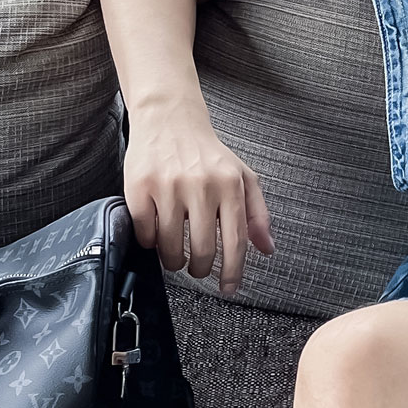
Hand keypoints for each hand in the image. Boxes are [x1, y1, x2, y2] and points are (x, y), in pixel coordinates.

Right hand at [122, 98, 273, 296]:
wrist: (169, 119)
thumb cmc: (208, 154)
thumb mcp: (243, 177)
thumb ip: (257, 214)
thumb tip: (267, 250)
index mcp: (231, 185)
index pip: (235, 241)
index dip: (232, 272)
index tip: (228, 289)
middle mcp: (201, 186)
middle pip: (202, 250)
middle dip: (199, 268)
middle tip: (196, 267)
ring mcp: (169, 186)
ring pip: (170, 247)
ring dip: (173, 260)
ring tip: (175, 255)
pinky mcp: (140, 186)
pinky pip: (144, 233)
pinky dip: (150, 242)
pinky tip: (156, 233)